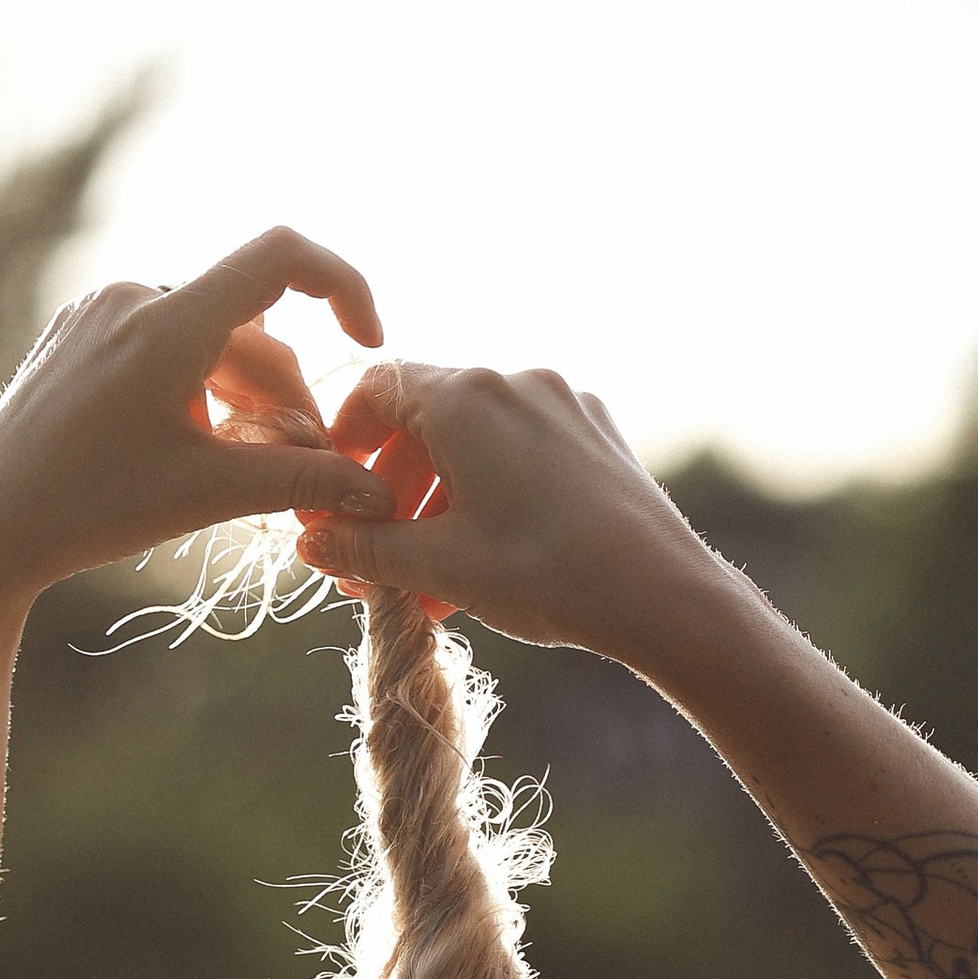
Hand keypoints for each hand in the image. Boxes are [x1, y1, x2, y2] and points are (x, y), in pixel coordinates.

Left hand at [0, 228, 397, 617]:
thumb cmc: (88, 511)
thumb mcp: (207, 494)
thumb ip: (302, 480)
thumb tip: (378, 490)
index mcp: (164, 323)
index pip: (280, 258)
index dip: (343, 286)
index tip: (370, 342)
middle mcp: (131, 298)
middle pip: (251, 327)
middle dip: (288, 396)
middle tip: (307, 471)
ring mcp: (100, 313)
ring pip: (212, 343)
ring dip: (244, 400)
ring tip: (244, 471)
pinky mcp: (80, 335)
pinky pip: (167, 348)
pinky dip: (200, 392)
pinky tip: (193, 450)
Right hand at [297, 359, 720, 664]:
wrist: (664, 595)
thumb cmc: (546, 573)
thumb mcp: (438, 566)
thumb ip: (365, 548)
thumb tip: (313, 542)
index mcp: (466, 395)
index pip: (375, 388)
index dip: (343, 441)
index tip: (336, 497)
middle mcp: (516, 382)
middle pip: (426, 419)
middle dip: (394, 492)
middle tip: (375, 558)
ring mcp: (564, 405)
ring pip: (477, 444)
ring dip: (441, 506)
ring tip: (431, 583)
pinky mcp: (599, 436)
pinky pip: (523, 454)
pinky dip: (491, 497)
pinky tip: (488, 564)